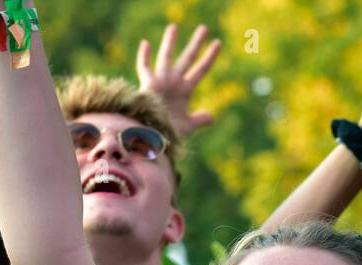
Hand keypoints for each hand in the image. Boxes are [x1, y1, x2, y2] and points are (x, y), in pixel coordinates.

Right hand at [136, 24, 221, 139]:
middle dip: (196, 43)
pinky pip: (144, 68)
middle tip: (204, 28)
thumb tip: (211, 117)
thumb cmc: (168, 134)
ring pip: (166, 57)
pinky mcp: (147, 86)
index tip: (218, 43)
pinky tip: (145, 43)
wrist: (152, 139)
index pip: (201, 69)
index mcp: (185, 90)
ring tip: (173, 27)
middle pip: (187, 58)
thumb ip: (199, 120)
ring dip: (169, 43)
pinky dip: (144, 56)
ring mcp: (160, 82)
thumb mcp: (186, 126)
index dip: (209, 57)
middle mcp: (174, 82)